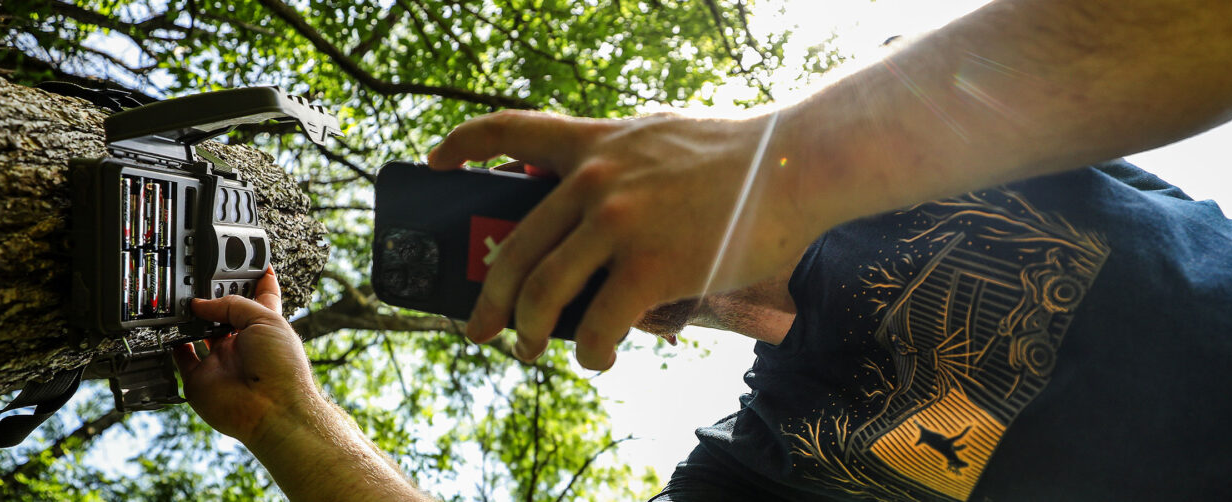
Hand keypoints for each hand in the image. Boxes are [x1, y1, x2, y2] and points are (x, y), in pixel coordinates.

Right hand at [174, 268, 319, 444]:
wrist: (271, 410)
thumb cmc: (282, 367)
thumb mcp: (265, 319)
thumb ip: (233, 305)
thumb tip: (201, 304)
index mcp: (265, 326)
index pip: (261, 295)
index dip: (255, 277)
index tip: (247, 259)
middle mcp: (243, 343)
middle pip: (224, 312)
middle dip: (214, 296)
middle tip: (201, 279)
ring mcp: (221, 360)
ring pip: (199, 332)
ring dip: (191, 317)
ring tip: (183, 298)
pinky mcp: (200, 378)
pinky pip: (182, 357)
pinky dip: (174, 343)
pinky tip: (171, 329)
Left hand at [428, 110, 816, 369]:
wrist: (794, 166)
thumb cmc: (736, 157)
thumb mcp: (659, 136)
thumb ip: (618, 160)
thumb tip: (588, 202)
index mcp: (595, 143)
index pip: (509, 130)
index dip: (463, 145)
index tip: (438, 162)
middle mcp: (595, 181)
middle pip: (514, 247)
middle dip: (487, 298)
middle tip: (478, 326)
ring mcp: (619, 225)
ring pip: (543, 292)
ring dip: (527, 332)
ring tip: (526, 350)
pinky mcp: (650, 267)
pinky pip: (599, 324)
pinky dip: (591, 351)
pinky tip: (596, 359)